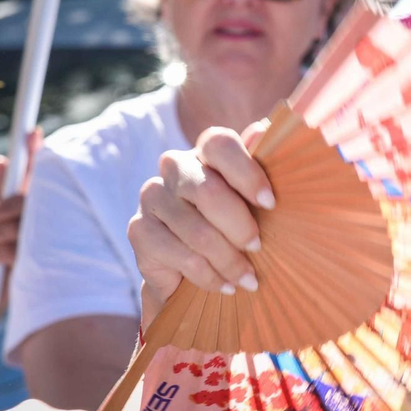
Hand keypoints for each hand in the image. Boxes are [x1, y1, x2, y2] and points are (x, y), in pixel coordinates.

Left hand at [0, 129, 41, 307]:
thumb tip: (1, 162)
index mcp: (17, 204)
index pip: (29, 176)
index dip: (32, 153)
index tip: (32, 132)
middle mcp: (29, 217)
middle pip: (21, 201)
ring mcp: (32, 237)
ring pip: (13, 226)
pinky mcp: (30, 259)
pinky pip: (9, 248)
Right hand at [127, 122, 273, 321]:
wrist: (197, 271)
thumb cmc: (237, 227)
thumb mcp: (256, 202)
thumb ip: (263, 167)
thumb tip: (272, 125)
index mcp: (207, 151)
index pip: (219, 143)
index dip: (246, 172)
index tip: (271, 203)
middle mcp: (175, 167)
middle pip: (207, 190)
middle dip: (239, 226)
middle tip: (258, 247)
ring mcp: (152, 196)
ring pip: (195, 229)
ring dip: (228, 260)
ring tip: (248, 279)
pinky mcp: (138, 229)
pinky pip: (178, 254)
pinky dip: (208, 275)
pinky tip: (224, 285)